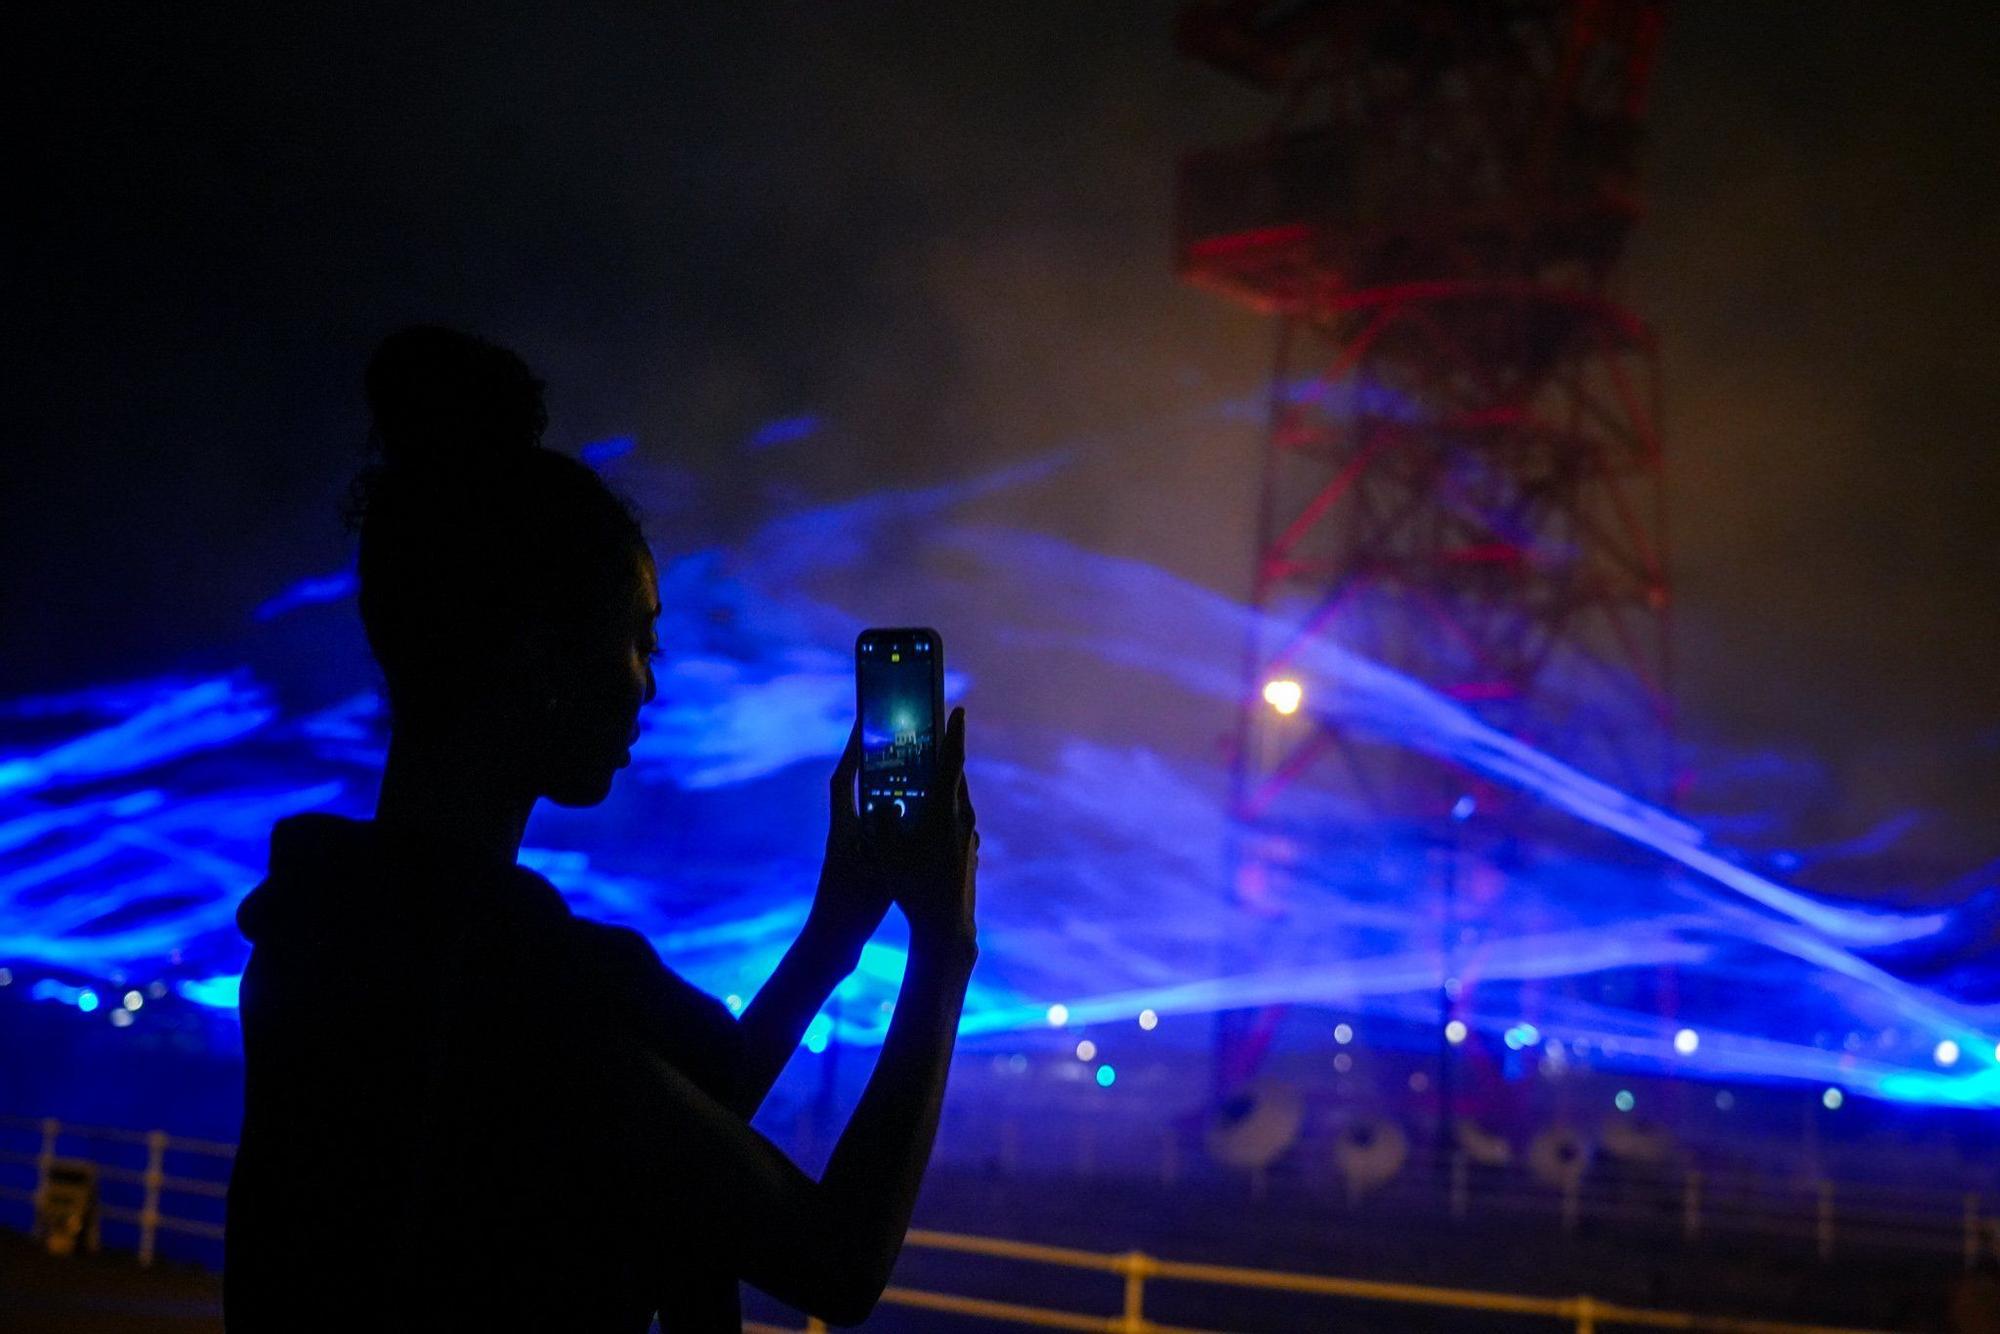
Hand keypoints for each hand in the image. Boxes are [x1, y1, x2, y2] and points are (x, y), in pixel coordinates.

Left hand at [806, 722, 896, 960]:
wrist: (833, 938)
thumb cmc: (850, 904)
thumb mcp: (870, 867)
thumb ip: (881, 839)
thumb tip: (892, 806)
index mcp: (844, 825)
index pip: (846, 776)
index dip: (854, 746)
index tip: (866, 718)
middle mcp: (848, 828)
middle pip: (862, 782)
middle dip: (877, 757)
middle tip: (899, 733)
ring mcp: (856, 842)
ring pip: (876, 802)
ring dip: (893, 782)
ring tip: (918, 763)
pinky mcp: (866, 857)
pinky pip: (886, 824)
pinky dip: (902, 812)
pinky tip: (924, 811)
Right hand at [892, 706, 977, 956]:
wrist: (947, 925)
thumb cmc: (913, 889)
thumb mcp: (889, 854)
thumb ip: (884, 823)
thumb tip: (883, 802)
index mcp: (943, 811)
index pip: (951, 762)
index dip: (954, 733)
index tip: (959, 710)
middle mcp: (962, 818)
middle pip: (955, 776)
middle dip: (944, 754)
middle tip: (933, 734)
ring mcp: (969, 833)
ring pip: (957, 798)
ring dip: (943, 783)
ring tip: (927, 772)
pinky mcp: (970, 847)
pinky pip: (957, 818)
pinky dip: (944, 808)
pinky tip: (929, 817)